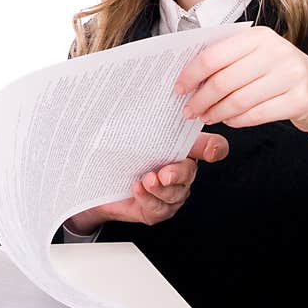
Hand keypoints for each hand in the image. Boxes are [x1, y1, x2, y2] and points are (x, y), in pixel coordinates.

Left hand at [65, 132, 227, 234]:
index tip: (210, 152)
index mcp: (180, 148)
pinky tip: (137, 188)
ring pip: (176, 193)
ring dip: (161, 188)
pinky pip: (159, 208)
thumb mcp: (127, 131)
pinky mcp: (156, 210)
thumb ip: (143, 120)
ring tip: (146, 180)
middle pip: (191, 172)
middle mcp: (180, 170)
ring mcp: (170, 193)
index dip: (215, 148)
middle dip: (178, 173)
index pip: (210, 146)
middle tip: (164, 172)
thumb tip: (140, 96)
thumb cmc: (115, 151)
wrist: (93, 179)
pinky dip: (148, 199)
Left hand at [175, 26, 307, 136]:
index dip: (191, 75)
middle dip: (200, 99)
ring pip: (238, 100)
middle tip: (188, 110)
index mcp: (258, 36)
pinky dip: (237, 120)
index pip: (213, 56)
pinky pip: (257, 114)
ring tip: (205, 117)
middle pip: (223, 81)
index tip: (178, 88)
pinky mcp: (299, 99)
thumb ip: (225, 59)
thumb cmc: (277, 71)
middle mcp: (276, 51)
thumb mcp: (254, 55)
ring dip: (216, 112)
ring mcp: (291, 75)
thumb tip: (186, 77)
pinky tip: (228, 120)